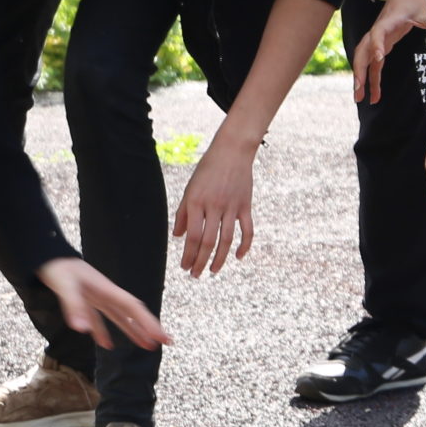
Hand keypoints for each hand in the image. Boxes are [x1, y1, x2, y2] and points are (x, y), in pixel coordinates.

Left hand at [37, 256, 171, 350]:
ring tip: (146, 346)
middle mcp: (106, 294)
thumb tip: (82, 330)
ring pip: (119, 317)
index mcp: (106, 290)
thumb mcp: (65, 286)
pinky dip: (103, 331)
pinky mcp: (86, 300)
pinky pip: (99, 318)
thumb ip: (75, 307)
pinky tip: (106, 345)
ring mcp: (97, 297)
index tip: (162, 337)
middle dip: (149, 327)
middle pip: (132, 312)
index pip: (133, 308)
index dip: (148, 323)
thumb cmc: (57, 268)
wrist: (46, 255)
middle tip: (166, 342)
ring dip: (132, 331)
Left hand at [172, 134, 257, 274]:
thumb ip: (183, 213)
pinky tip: (238, 257)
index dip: (188, 255)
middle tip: (195, 275)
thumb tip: (178, 237)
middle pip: (207, 241)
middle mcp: (213, 206)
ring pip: (226, 240)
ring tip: (213, 271)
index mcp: (196, 202)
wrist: (232, 151)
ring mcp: (231, 207)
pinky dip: (244, 246)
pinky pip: (247, 230)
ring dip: (219, 259)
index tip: (185, 266)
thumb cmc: (207, 170)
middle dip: (201, 262)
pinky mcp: (245, 206)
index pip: (192, 236)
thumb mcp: (190, 189)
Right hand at [351, 0, 425, 104]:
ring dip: (361, 78)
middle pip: (363, 50)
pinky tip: (375, 96)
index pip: (379, 32)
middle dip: (359, 70)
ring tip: (360, 99)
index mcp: (390, 20)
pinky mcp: (382, 43)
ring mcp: (378, 37)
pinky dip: (373, 79)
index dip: (377, 44)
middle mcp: (379, 30)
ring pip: (365, 59)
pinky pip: (374, 63)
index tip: (379, 59)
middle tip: (359, 90)